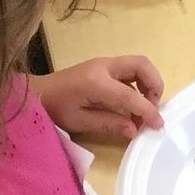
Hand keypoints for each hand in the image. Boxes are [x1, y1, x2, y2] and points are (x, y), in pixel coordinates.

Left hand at [35, 55, 164, 140]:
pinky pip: (129, 71)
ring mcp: (104, 64)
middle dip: (155, 85)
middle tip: (152, 108)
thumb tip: (134, 130)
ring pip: (138, 65)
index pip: (131, 94)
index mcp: (96, 81)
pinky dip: (138, 85)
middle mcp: (104, 67)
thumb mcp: (79, 121)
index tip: (158, 125)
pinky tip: (131, 105)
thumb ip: (109, 123)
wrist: (36, 93)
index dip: (147, 110)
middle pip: (142, 65)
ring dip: (148, 84)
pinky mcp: (104, 68)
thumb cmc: (54, 109)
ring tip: (143, 108)